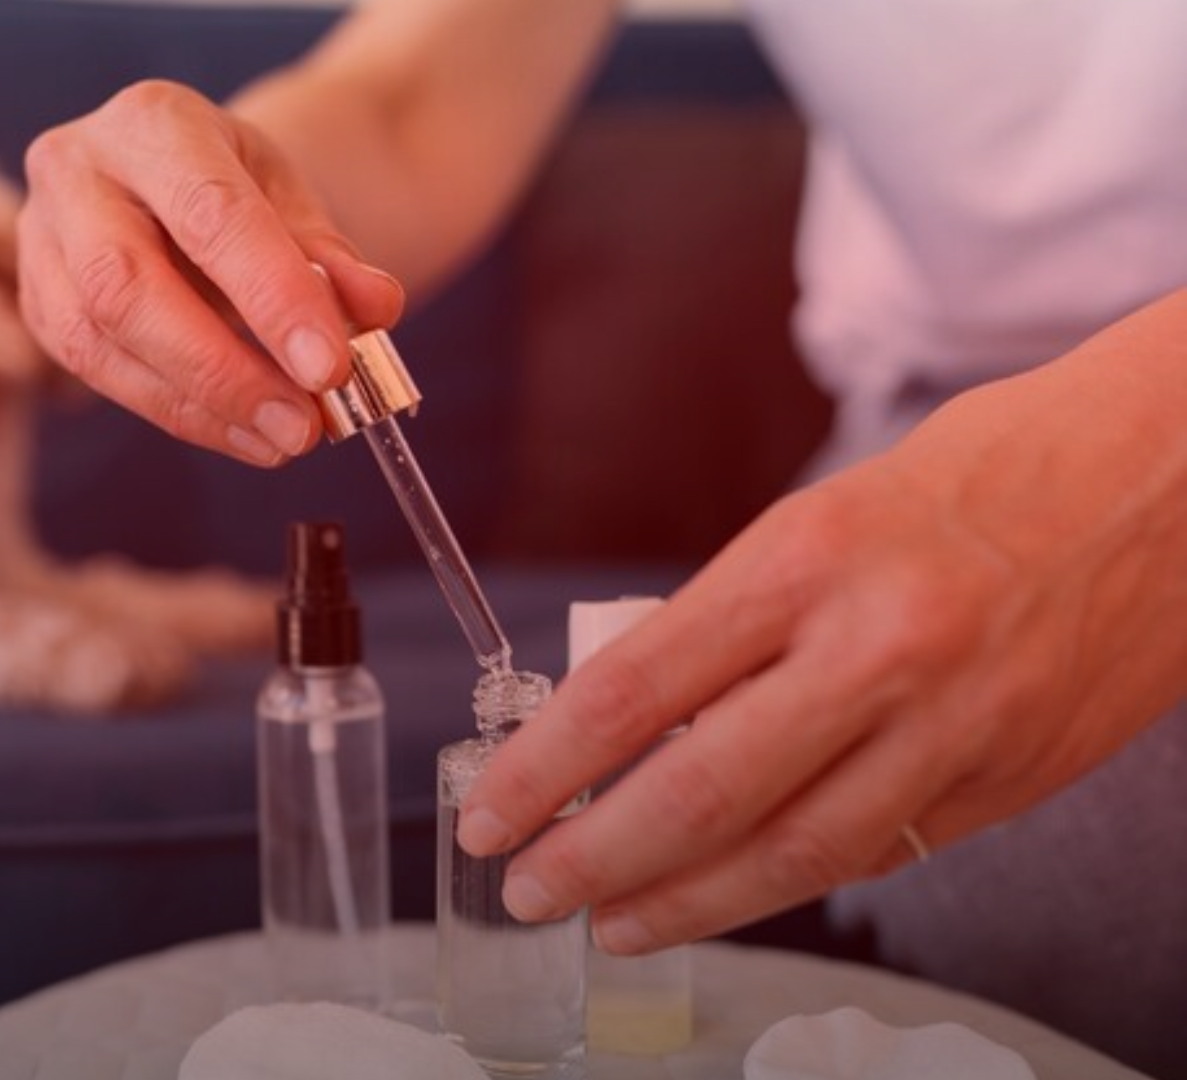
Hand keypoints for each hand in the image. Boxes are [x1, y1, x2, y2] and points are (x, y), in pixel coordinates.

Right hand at [18, 79, 403, 466]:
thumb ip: (330, 255)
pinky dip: (175, 412)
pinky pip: (94, 373)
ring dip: (198, 406)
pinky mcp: (36, 303)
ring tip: (281, 438)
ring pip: (99, 340)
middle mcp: (75, 171)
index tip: (330, 368)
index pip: (211, 214)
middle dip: (221, 369)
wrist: (169, 176)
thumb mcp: (291, 198)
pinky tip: (239, 432)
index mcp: (152, 123)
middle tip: (301, 426)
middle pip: (128, 285)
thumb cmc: (232, 186)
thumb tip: (375, 309)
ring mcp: (40, 239)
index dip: (272, 298)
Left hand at [454, 300, 1186, 952]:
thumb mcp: (827, 514)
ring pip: (792, 852)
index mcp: (805, 558)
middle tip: (526, 891)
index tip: (488, 812)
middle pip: (699, 791)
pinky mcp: (1011, 777)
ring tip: (615, 923)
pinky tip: (731, 897)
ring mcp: (954, 724)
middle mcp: (876, 647)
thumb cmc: (981, 473)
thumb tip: (632, 719)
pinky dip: (790, 883)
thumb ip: (738, 619)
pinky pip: (878, 853)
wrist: (1170, 475)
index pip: (634, 690)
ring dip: (687, 902)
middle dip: (593, 858)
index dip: (544, 770)